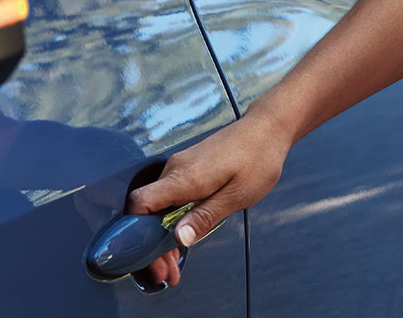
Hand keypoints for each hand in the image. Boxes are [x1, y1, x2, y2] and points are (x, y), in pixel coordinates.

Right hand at [124, 112, 291, 289]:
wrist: (267, 128)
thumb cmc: (257, 158)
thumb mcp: (236, 196)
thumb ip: (204, 217)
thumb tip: (179, 238)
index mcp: (184, 177)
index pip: (140, 203)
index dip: (135, 233)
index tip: (148, 258)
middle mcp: (175, 170)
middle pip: (147, 211)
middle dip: (152, 246)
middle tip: (166, 273)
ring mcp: (181, 167)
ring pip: (159, 206)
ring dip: (162, 235)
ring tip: (174, 264)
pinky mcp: (188, 168)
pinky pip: (171, 197)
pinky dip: (172, 219)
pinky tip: (182, 235)